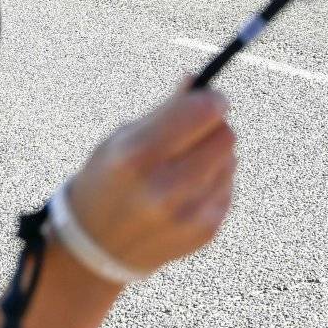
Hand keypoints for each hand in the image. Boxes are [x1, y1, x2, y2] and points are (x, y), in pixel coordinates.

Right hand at [60, 89, 234, 282]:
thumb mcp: (122, 139)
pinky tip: (188, 189)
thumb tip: (197, 78)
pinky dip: (214, 181)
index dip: (211, 100)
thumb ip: (164, 110)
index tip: (211, 98)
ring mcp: (187, 214)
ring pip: (230, 160)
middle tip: (200, 128)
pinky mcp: (204, 231)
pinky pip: (228, 188)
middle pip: (224, 136)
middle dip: (215, 125)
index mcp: (134, 156)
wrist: (96, 248)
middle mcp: (163, 188)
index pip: (199, 113)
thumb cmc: (107, 181)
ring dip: (215, 154)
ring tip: (185, 164)